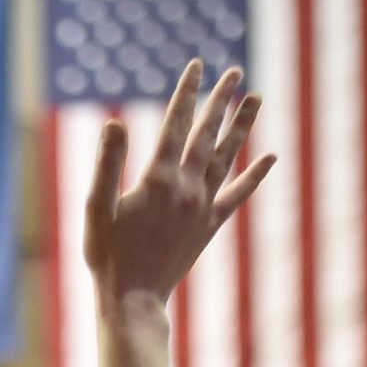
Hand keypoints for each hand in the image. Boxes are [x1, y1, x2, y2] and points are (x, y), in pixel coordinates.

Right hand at [83, 60, 271, 318]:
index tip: (196, 65)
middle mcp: (187, 188)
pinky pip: (237, 196)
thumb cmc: (107, 256)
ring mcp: (202, 207)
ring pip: (227, 157)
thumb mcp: (96, 208)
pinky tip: (271, 157)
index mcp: (159, 180)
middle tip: (235, 72)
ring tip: (256, 99)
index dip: (186, 92)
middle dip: (221, 100)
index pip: (176, 124)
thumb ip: (107, 164)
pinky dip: (255, 176)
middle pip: (207, 134)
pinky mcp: (209, 226)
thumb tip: (114, 122)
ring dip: (242, 126)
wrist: (134, 301)